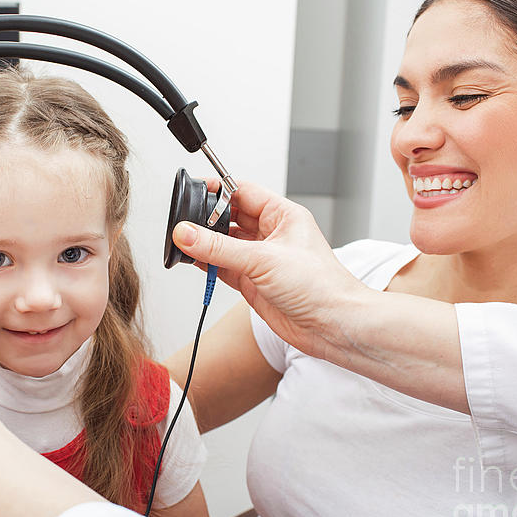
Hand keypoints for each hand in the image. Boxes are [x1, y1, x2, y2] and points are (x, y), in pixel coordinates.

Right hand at [172, 181, 371, 360]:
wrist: (332, 326)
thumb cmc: (320, 286)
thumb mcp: (264, 259)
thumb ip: (220, 248)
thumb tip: (187, 233)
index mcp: (282, 216)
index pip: (243, 192)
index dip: (218, 191)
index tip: (194, 190)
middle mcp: (271, 235)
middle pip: (230, 218)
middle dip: (207, 219)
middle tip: (184, 222)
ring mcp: (261, 259)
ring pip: (224, 244)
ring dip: (205, 244)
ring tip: (184, 242)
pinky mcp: (252, 283)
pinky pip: (223, 267)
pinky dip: (207, 264)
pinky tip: (193, 260)